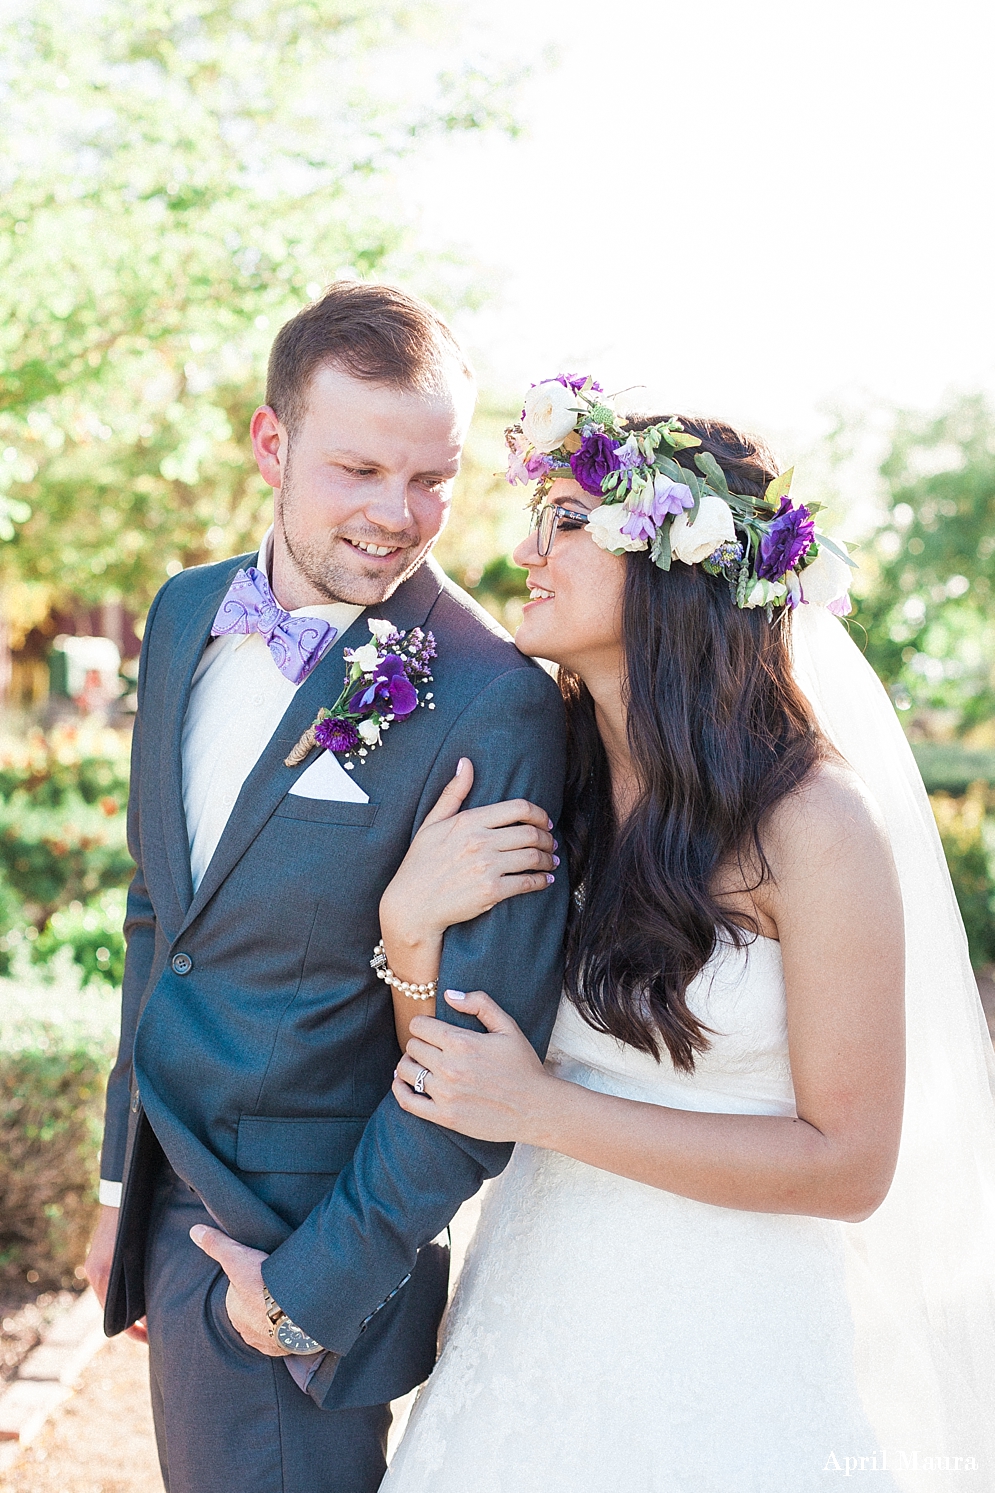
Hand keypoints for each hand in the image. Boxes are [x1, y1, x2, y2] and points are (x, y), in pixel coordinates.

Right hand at [84, 1204, 147, 1342]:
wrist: (121, 1194)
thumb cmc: (133, 1220)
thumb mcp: (138, 1251)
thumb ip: (141, 1277)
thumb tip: (151, 1307)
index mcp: (102, 1275)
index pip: (112, 1317)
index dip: (131, 1330)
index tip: (148, 1337)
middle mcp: (95, 1273)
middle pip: (111, 1309)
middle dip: (131, 1322)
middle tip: (154, 1330)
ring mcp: (94, 1266)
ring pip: (111, 1296)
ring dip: (128, 1306)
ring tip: (151, 1314)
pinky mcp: (98, 1258)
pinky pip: (110, 1283)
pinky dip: (123, 1292)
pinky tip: (142, 1291)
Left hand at [189, 1225, 287, 1356]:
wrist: (293, 1308)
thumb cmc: (262, 1283)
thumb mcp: (236, 1257)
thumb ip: (216, 1244)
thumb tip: (194, 1231)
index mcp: (234, 1311)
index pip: (240, 1296)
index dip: (251, 1283)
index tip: (262, 1274)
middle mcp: (247, 1331)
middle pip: (254, 1313)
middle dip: (263, 1303)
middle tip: (278, 1286)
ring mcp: (267, 1341)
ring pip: (270, 1327)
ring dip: (278, 1318)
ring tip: (291, 1302)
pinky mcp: (286, 1348)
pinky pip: (287, 1339)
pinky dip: (291, 1329)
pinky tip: (299, 1319)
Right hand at [379, 759, 557, 951]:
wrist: (412, 905)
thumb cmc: (420, 864)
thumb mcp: (431, 823)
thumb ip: (453, 793)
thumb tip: (465, 763)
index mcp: (469, 821)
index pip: (518, 808)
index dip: (539, 814)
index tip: (545, 821)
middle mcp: (480, 841)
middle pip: (531, 833)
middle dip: (547, 838)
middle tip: (551, 843)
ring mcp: (487, 867)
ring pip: (533, 857)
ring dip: (549, 859)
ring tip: (551, 862)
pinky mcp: (492, 891)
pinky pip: (528, 882)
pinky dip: (542, 881)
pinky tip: (545, 881)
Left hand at [392, 989, 559, 1143]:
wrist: (536, 1109)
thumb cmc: (523, 1066)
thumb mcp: (508, 1027)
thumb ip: (480, 1004)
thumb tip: (449, 995)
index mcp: (462, 1042)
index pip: (419, 1025)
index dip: (423, 1024)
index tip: (431, 1029)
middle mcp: (449, 1067)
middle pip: (412, 1046)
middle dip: (419, 1043)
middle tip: (430, 1048)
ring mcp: (445, 1094)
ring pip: (406, 1071)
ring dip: (410, 1064)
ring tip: (421, 1064)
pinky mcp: (445, 1117)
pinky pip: (407, 1100)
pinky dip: (399, 1088)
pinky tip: (404, 1082)